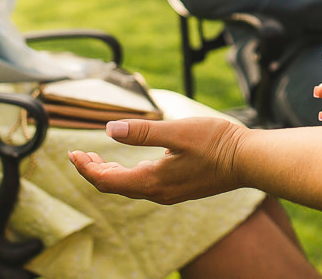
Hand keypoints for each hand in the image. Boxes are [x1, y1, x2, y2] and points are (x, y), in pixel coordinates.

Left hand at [68, 116, 247, 204]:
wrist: (249, 161)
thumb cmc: (216, 143)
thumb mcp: (177, 131)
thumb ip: (143, 132)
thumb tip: (109, 129)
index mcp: (152, 181)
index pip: (106, 180)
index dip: (85, 168)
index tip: (71, 153)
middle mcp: (158, 192)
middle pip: (115, 186)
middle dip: (94, 170)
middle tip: (78, 154)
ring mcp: (170, 192)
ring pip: (130, 186)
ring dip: (110, 173)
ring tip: (97, 158)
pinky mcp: (180, 188)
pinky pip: (144, 185)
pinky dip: (128, 174)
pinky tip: (132, 163)